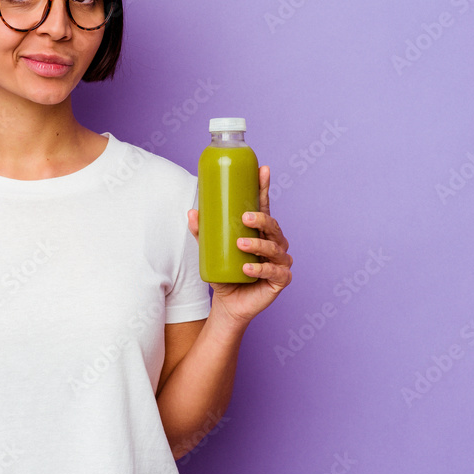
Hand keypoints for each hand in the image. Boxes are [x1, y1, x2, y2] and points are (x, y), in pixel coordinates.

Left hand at [187, 165, 292, 327]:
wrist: (228, 303)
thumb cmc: (224, 273)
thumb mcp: (210, 251)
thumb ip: (202, 232)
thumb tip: (191, 212)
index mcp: (261, 231)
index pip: (265, 206)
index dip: (264, 188)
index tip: (262, 170)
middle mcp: (275, 243)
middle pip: (273, 225)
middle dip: (262, 218)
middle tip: (245, 217)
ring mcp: (280, 261)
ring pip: (275, 248)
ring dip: (259, 244)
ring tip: (241, 244)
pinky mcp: (281, 279)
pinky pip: (274, 272)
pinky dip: (261, 268)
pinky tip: (248, 268)